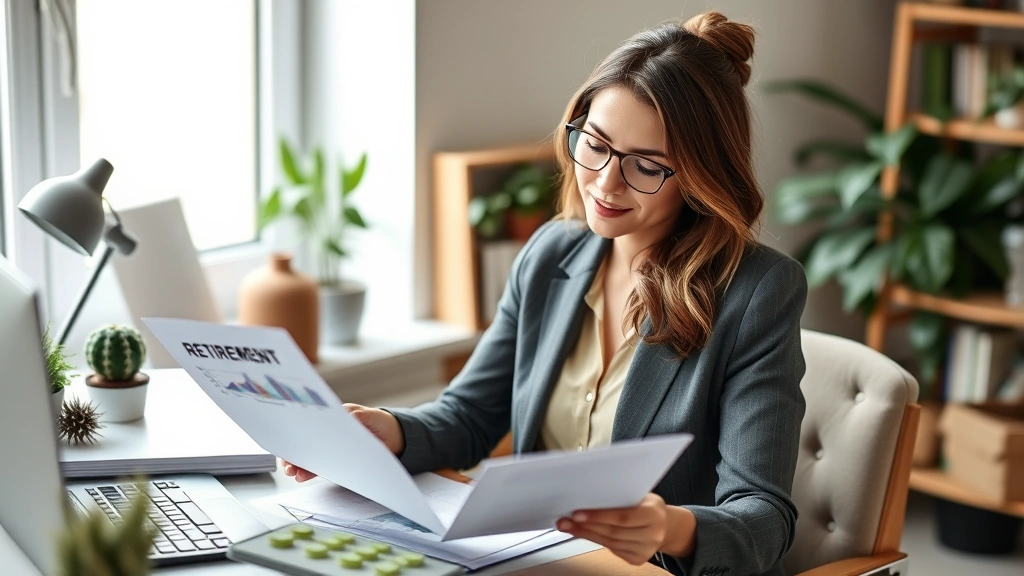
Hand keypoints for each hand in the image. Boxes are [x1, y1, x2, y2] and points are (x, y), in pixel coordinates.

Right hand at [281, 403, 405, 482]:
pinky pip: (321, 467)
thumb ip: (358, 417)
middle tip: (287, 463)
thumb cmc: (381, 422)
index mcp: (334, 418)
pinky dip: (311, 472)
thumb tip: (344, 416)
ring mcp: (332, 449)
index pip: (310, 425)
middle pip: (306, 442)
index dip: (298, 433)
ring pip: (310, 457)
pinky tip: (302, 476)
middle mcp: (329, 434)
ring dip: (299, 465)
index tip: (290, 442)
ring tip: (292, 472)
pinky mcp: (337, 462)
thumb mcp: (370, 416)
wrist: (397, 438)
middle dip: (294, 453)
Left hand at [557, 493, 693, 564]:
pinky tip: (583, 533)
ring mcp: (645, 550)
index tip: (577, 513)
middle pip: (613, 532)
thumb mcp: (642, 496)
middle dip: (585, 526)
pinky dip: (595, 540)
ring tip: (568, 526)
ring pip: (609, 542)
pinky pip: (612, 550)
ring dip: (586, 534)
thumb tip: (589, 496)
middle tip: (565, 520)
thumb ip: (621, 497)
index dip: (598, 516)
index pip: (622, 517)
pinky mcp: (637, 559)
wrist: (665, 526)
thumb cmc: (648, 506)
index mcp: (654, 514)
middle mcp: (652, 534)